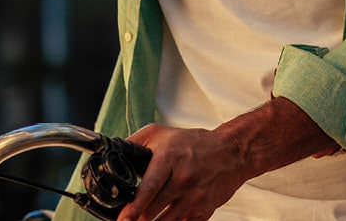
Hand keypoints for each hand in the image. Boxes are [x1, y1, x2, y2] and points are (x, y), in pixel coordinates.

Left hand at [117, 124, 253, 220]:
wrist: (233, 153)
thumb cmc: (195, 143)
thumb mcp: (161, 133)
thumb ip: (134, 143)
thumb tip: (112, 154)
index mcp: (170, 160)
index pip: (149, 188)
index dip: (133, 207)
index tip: (122, 219)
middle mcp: (183, 181)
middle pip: (152, 212)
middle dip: (137, 218)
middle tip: (128, 219)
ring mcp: (194, 199)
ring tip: (143, 219)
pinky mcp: (203, 212)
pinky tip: (164, 219)